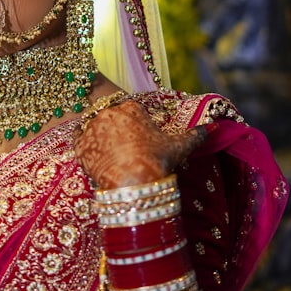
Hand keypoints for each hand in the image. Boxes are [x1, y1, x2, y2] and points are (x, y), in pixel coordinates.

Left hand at [74, 100, 211, 189]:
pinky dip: (84, 146)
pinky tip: (93, 156)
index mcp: (131, 107)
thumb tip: (213, 127)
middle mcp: (108, 112)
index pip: (131, 110)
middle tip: (125, 150)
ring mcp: (91, 128)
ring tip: (111, 155)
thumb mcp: (179, 146)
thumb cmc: (157, 162)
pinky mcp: (79, 145)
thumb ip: (196, 133)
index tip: (139, 141)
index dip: (136, 127)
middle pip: (111, 117)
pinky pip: (77, 140)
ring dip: (100, 137)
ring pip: (93, 127)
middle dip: (116, 130)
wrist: (133, 184)